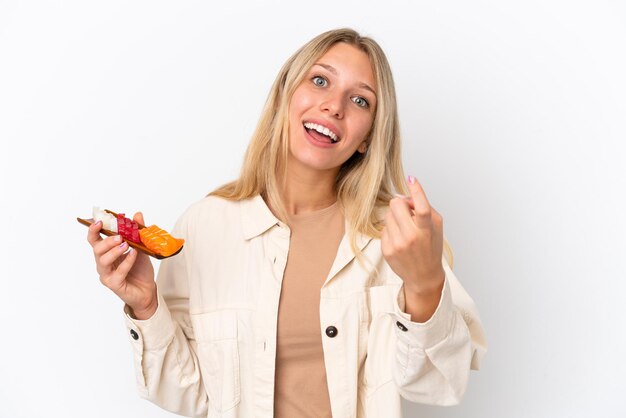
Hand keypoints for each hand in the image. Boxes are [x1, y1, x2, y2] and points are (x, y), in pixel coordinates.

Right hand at [87, 212, 156, 318]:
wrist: (147, 290)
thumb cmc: (140, 269)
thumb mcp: (141, 247)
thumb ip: (138, 232)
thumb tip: (137, 214)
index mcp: (106, 253)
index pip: (94, 240)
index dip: (93, 230)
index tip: (99, 221)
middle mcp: (103, 264)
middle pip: (97, 250)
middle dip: (106, 241)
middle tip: (119, 236)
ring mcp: (107, 275)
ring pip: (104, 261)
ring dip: (114, 251)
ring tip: (126, 244)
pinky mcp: (115, 284)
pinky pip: (118, 272)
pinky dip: (126, 262)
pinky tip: (134, 254)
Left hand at [381, 176, 444, 294]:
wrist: (423, 276)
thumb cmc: (431, 248)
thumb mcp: (436, 227)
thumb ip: (425, 208)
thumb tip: (406, 197)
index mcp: (426, 231)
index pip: (421, 207)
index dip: (416, 191)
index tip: (412, 179)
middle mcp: (410, 237)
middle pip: (396, 204)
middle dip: (401, 203)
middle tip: (407, 211)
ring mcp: (396, 244)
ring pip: (388, 214)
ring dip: (395, 217)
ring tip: (404, 228)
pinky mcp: (386, 250)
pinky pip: (384, 228)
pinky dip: (391, 230)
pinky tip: (399, 239)